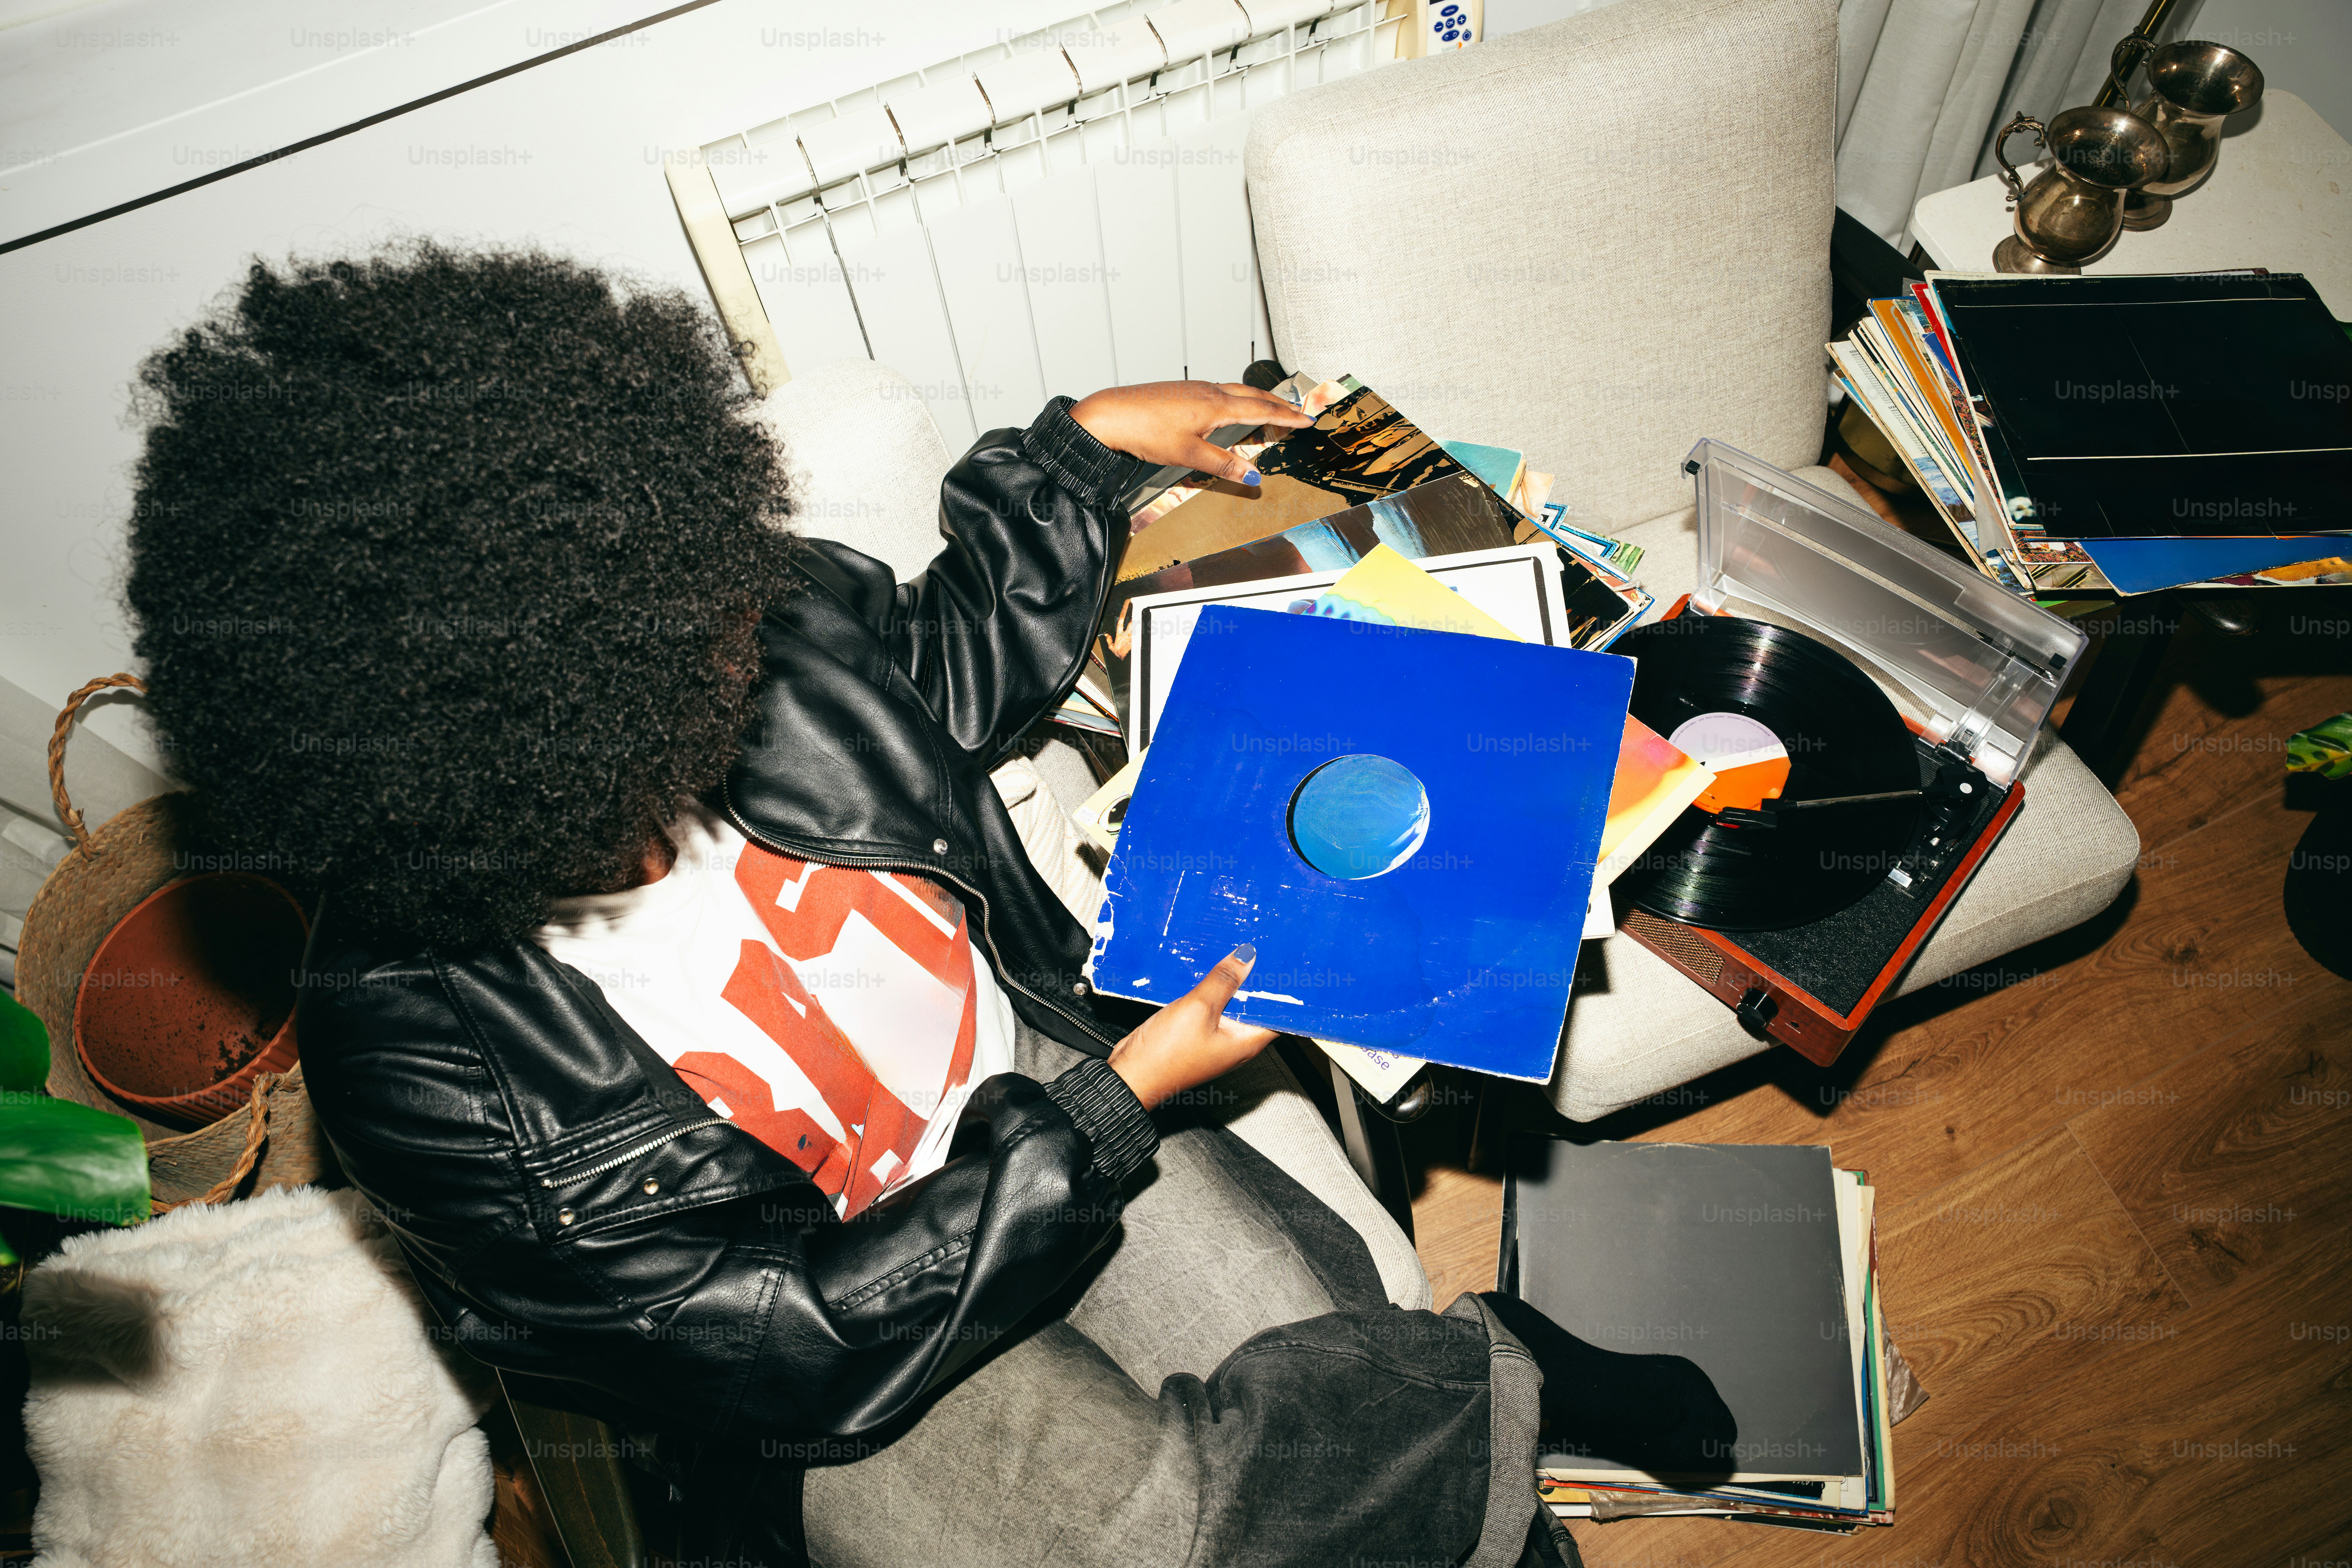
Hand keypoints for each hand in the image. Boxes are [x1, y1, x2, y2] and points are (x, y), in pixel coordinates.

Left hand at [1069, 382, 1312, 485]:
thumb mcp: (1188, 453)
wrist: (1111, 414)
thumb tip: (1253, 475)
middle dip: (1278, 403)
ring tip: (1271, 406)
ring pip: (1235, 390)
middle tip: (1297, 411)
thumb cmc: (1145, 429)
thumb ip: (1222, 463)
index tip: (1307, 419)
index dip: (1286, 416)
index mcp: (1216, 404)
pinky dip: (1236, 397)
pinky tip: (1229, 405)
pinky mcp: (1182, 391)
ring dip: (1257, 398)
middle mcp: (1208, 391)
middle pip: (1253, 395)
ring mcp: (1194, 388)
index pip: (1261, 408)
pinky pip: (1219, 391)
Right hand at [1106, 944, 1277, 1109]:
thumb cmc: (1165, 1056)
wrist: (1131, 1075)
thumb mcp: (1198, 1008)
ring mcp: (1215, 1038)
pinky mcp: (1197, 1033)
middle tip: (1262, 951)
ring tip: (1237, 954)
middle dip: (1257, 981)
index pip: (1280, 1015)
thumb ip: (1224, 981)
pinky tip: (1209, 973)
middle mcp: (1235, 1042)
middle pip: (1255, 1007)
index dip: (1284, 990)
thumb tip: (1247, 958)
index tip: (1286, 965)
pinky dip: (1212, 991)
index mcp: (1247, 1041)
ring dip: (1233, 984)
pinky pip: (1211, 1008)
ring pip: (1232, 1006)